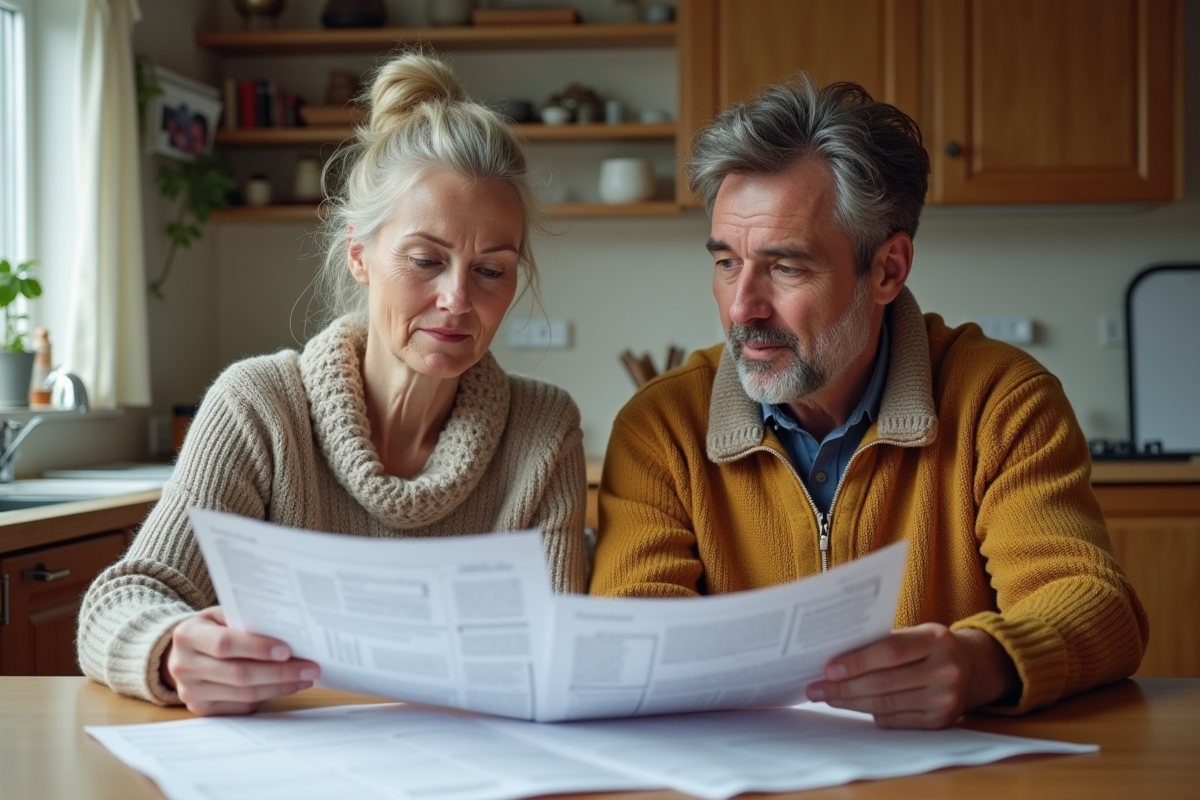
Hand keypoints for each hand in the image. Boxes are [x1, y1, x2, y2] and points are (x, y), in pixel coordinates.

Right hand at [161, 606, 319, 715]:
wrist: (183, 653)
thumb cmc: (212, 629)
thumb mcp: (221, 615)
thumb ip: (245, 620)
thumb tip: (288, 629)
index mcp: (188, 635)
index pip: (224, 644)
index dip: (257, 648)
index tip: (288, 650)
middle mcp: (184, 666)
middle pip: (238, 674)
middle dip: (279, 672)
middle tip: (310, 668)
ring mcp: (191, 691)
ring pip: (243, 694)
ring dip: (279, 686)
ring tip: (305, 677)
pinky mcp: (201, 709)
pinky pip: (241, 706)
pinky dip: (268, 696)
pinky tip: (288, 686)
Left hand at [805, 623, 1018, 728]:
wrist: (972, 667)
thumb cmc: (930, 646)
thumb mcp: (916, 633)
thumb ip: (883, 642)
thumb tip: (835, 656)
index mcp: (936, 639)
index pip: (890, 651)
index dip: (857, 661)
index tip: (828, 668)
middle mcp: (945, 670)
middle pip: (884, 683)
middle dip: (844, 687)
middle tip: (816, 688)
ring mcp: (945, 699)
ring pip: (886, 705)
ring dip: (850, 702)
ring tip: (826, 697)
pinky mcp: (940, 721)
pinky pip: (895, 721)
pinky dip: (870, 713)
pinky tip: (852, 705)